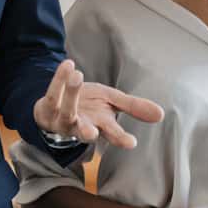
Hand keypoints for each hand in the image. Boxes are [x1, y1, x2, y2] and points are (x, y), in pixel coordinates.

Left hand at [33, 60, 164, 149]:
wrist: (58, 101)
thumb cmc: (88, 105)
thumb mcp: (112, 103)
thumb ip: (134, 107)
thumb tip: (161, 115)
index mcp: (99, 125)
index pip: (111, 134)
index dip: (120, 138)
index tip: (131, 143)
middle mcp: (80, 126)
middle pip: (84, 132)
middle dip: (88, 132)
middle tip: (93, 132)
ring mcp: (61, 119)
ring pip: (66, 111)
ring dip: (71, 94)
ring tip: (78, 75)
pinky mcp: (46, 108)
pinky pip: (52, 93)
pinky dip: (58, 79)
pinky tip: (68, 64)